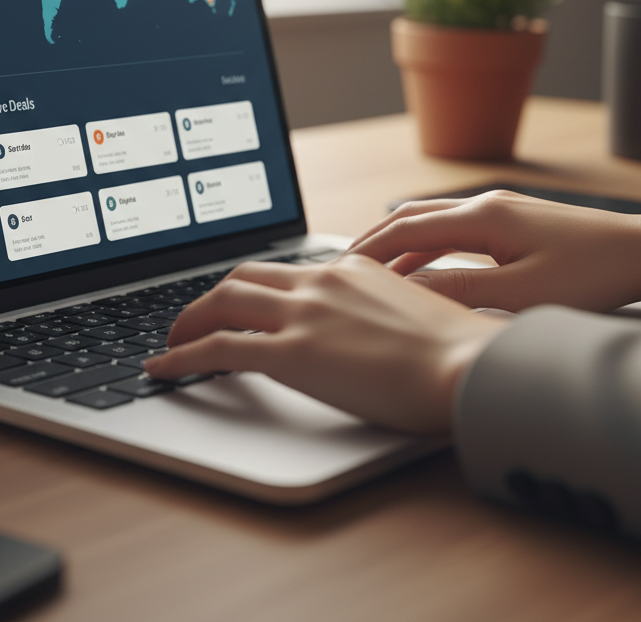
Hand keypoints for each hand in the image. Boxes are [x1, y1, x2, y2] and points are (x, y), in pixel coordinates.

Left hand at [144, 255, 504, 433]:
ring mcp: (304, 314)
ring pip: (222, 302)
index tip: (236, 300)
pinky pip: (218, 348)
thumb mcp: (418, 315)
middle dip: (210, 296)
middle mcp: (321, 282)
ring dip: (188, 320)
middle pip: (243, 277)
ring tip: (172, 341)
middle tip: (193, 317)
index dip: (250, 286)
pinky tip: (164, 367)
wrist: (476, 371)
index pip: (284, 269)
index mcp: (351, 269)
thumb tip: (369, 331)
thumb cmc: (462, 355)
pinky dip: (182, 356)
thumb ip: (382, 311)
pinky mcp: (293, 354)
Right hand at [349, 190, 640, 312]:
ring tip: (374, 271)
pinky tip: (424, 266)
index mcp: (480, 218)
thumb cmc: (592, 274)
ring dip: (399, 243)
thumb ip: (458, 292)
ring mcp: (500, 209)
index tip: (337, 269)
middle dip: (373, 241)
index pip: (403, 229)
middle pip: (409, 217)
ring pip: (431, 221)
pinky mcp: (514, 220)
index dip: (366, 249)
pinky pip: (453, 227)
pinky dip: (426, 245)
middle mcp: (484, 204)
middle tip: (343, 267)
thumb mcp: (520, 295)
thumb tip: (406, 294)